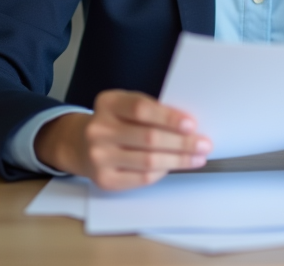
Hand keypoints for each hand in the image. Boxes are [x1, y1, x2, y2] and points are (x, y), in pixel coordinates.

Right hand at [33, 90, 211, 190]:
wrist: (80, 145)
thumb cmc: (115, 122)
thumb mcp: (125, 105)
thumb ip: (150, 111)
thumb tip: (188, 125)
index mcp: (107, 103)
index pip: (141, 109)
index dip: (168, 117)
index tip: (191, 124)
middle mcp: (98, 129)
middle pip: (148, 138)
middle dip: (182, 142)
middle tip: (204, 144)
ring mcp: (99, 156)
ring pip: (148, 161)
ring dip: (178, 160)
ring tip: (197, 157)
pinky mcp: (104, 179)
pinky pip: (141, 178)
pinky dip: (163, 171)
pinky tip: (175, 165)